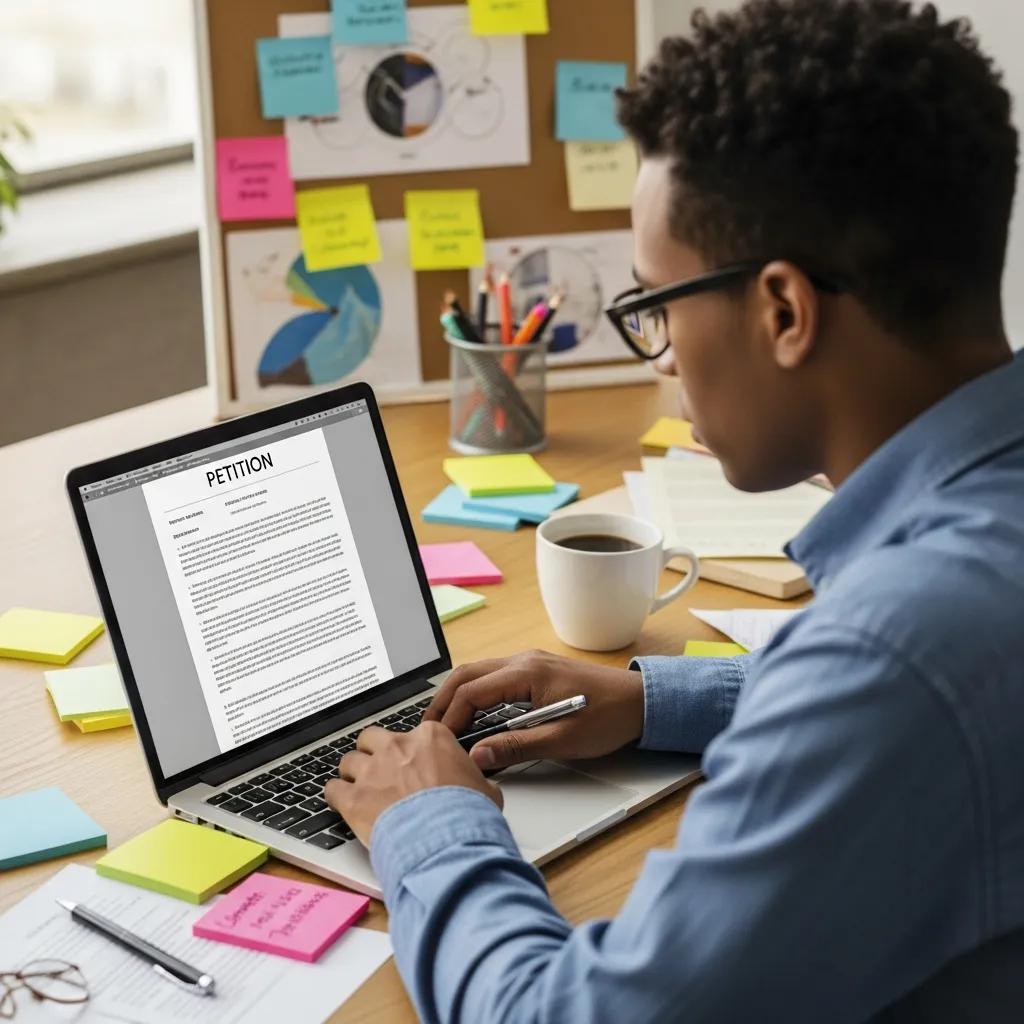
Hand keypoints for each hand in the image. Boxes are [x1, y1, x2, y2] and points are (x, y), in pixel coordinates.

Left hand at [324, 723, 501, 845]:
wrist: (446, 839)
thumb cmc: (467, 814)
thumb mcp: (484, 789)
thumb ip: (473, 779)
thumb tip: (480, 785)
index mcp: (430, 738)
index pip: (413, 733)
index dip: (410, 750)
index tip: (411, 762)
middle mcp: (398, 748)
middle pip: (372, 738)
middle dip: (373, 752)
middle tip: (379, 769)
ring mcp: (373, 771)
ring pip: (348, 760)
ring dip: (352, 773)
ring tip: (358, 788)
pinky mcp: (354, 799)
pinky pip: (331, 789)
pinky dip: (334, 796)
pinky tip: (339, 803)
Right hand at [424, 649, 644, 770]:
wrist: (642, 701)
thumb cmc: (609, 717)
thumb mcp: (563, 740)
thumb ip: (516, 747)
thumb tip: (478, 757)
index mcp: (528, 672)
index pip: (472, 690)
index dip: (451, 717)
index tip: (440, 742)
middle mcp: (524, 661)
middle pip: (467, 675)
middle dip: (443, 702)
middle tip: (427, 731)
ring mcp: (529, 663)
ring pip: (478, 673)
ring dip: (458, 697)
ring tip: (444, 726)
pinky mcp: (535, 672)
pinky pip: (494, 678)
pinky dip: (476, 695)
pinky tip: (473, 717)